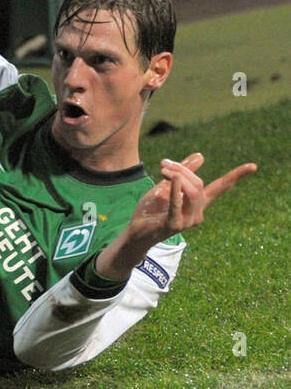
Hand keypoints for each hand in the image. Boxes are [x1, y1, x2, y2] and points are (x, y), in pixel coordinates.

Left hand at [129, 153, 256, 244]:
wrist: (135, 233)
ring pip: (192, 193)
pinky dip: (175, 191)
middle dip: (182, 170)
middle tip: (163, 163)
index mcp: (197, 204)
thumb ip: (182, 172)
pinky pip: (177, 205)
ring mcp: (187, 221)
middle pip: (199, 185)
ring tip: (162, 169)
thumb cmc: (151, 211)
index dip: (236, 176)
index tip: (253, 166)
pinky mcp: (173, 225)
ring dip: (177, 176)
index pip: (220, 188)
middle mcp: (197, 214)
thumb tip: (201, 155)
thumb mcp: (166, 187)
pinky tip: (172, 179)